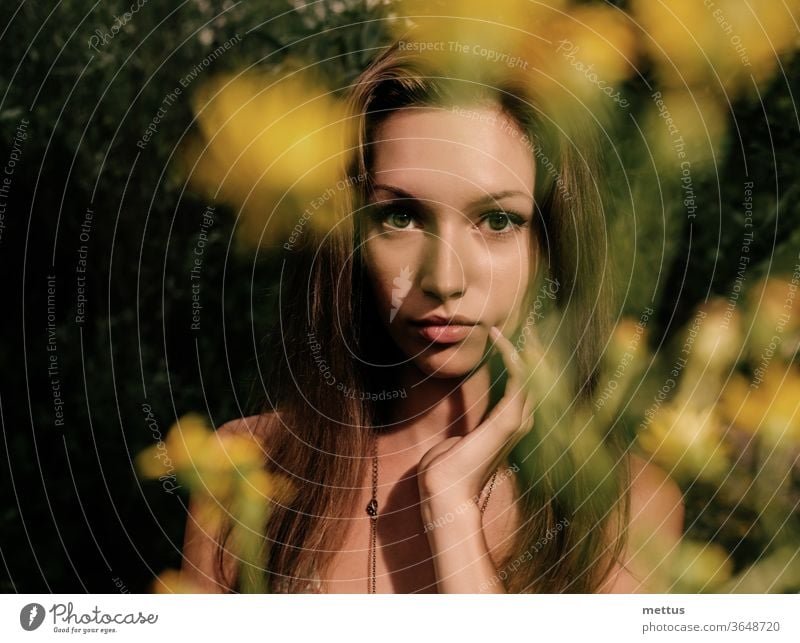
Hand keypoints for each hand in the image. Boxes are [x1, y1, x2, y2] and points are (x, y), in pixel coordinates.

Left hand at [417, 326, 535, 505]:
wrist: (443, 491)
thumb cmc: (444, 470)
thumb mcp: (454, 443)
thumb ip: (463, 432)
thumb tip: (458, 433)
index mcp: (505, 428)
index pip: (519, 387)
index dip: (517, 361)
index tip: (505, 338)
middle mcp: (517, 424)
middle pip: (532, 378)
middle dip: (529, 350)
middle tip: (523, 325)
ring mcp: (516, 423)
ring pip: (529, 375)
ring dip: (522, 348)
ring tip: (514, 326)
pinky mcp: (508, 422)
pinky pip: (517, 380)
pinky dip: (511, 357)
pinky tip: (500, 340)